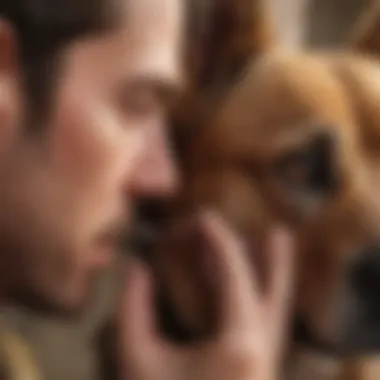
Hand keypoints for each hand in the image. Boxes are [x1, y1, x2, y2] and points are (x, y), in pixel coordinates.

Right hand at [119, 212, 292, 379]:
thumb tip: (138, 267)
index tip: (203, 217)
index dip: (220, 240)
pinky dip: (257, 301)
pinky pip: (263, 327)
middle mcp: (264, 352)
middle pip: (276, 295)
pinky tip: (249, 291)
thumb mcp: (136, 360)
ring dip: (276, 279)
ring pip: (276, 312)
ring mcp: (266, 366)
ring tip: (280, 249)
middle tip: (279, 232)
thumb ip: (134, 308)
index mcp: (239, 344)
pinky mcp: (257, 374)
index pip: (236, 277)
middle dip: (276, 261)